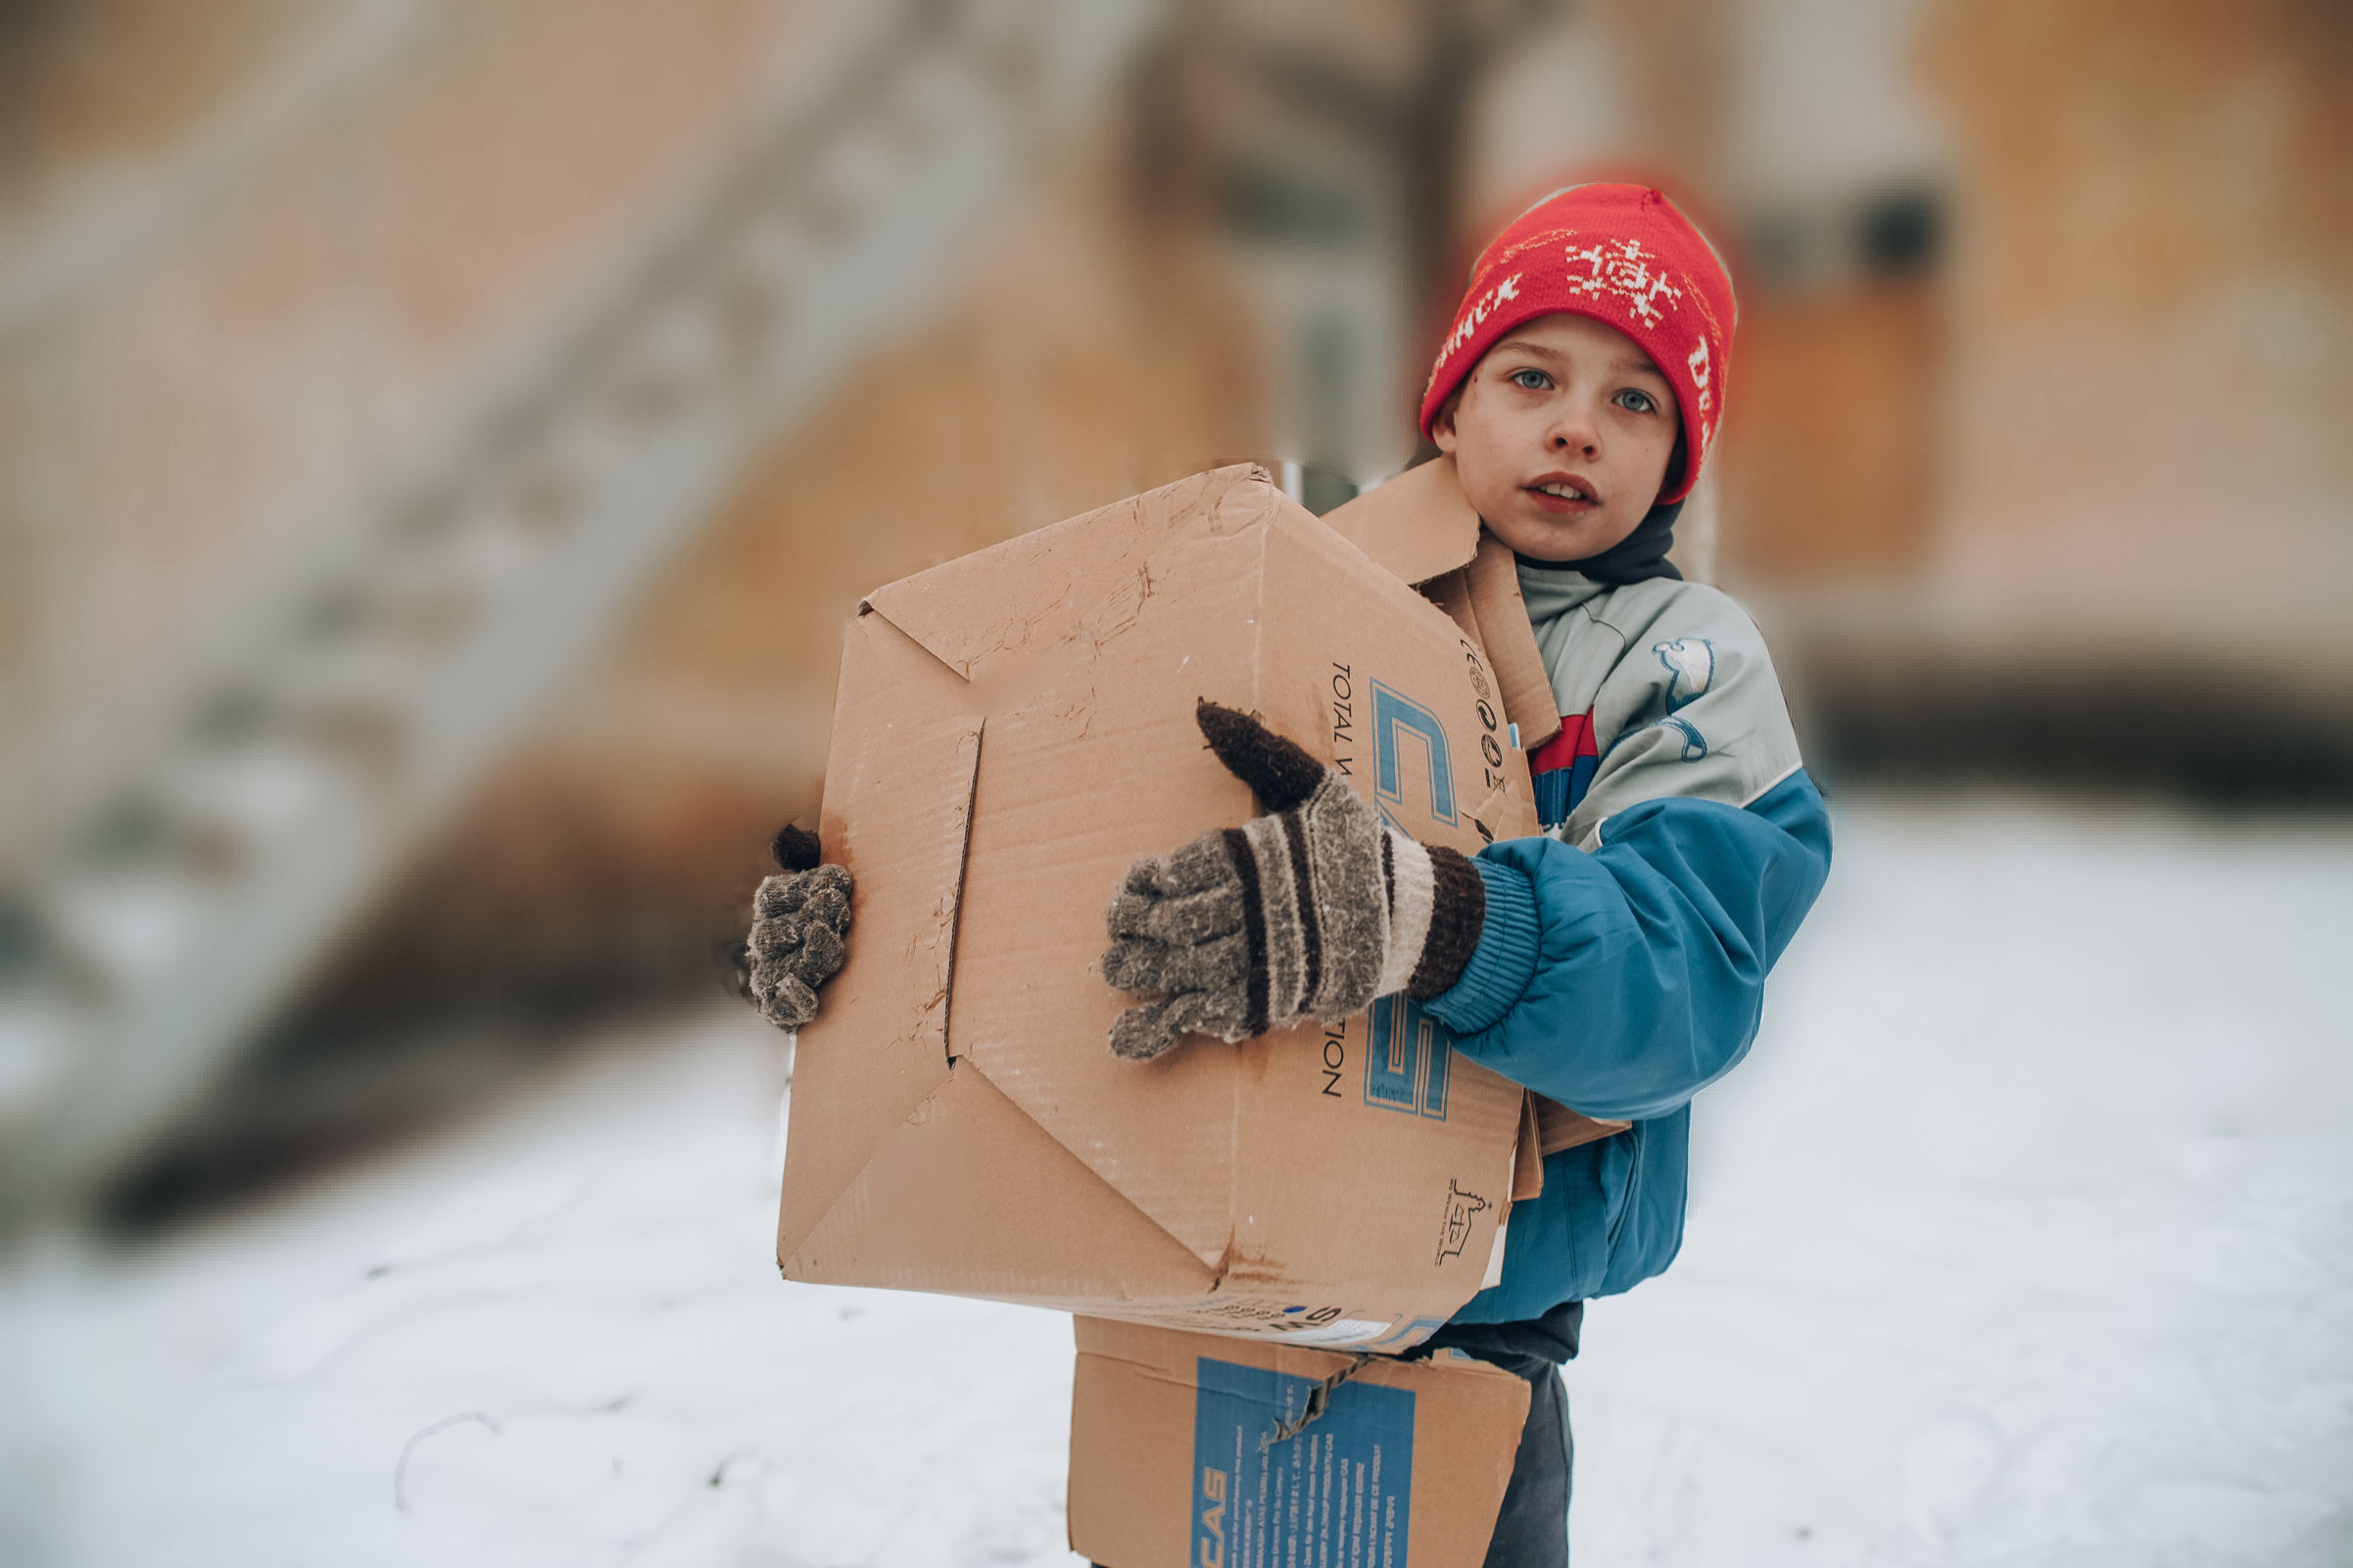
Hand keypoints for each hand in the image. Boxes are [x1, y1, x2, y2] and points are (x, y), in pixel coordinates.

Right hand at [747, 824, 852, 1030]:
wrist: (862, 966)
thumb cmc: (845, 910)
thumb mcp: (828, 877)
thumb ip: (804, 851)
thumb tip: (789, 835)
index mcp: (773, 908)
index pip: (774, 897)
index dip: (801, 888)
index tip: (839, 881)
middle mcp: (767, 943)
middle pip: (775, 933)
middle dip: (811, 918)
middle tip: (841, 907)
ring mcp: (773, 977)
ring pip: (780, 969)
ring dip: (810, 955)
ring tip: (833, 939)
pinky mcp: (785, 1009)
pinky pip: (779, 1010)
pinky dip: (793, 1003)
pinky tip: (811, 998)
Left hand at [1100, 701, 1485, 1060]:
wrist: (1410, 915)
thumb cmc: (1353, 847)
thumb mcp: (1313, 787)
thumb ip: (1258, 753)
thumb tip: (1207, 713)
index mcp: (1253, 856)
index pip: (1176, 871)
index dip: (1142, 884)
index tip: (1130, 889)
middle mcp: (1251, 910)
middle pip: (1170, 925)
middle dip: (1134, 931)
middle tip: (1117, 934)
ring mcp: (1260, 961)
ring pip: (1180, 971)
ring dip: (1140, 973)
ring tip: (1117, 971)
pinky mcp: (1270, 1002)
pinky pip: (1206, 1018)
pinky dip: (1164, 1027)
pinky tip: (1126, 1039)